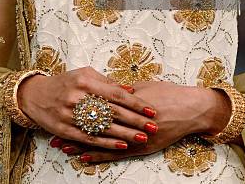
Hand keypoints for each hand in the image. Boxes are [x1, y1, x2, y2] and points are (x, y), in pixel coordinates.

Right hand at [17, 66, 156, 150]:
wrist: (36, 96)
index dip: (135, 103)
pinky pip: (90, 138)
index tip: (150, 109)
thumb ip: (107, 82)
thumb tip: (130, 90)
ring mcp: (70, 115)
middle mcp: (78, 98)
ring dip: (125, 134)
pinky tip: (122, 145)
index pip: (116, 94)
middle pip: (112, 111)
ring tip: (143, 137)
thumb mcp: (85, 75)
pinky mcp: (65, 130)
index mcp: (85, 81)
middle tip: (153, 125)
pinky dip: (107, 143)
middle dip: (135, 120)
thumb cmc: (65, 82)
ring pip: (103, 127)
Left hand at [53, 80, 229, 162]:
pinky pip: (116, 154)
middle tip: (53, 133)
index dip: (76, 110)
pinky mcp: (141, 148)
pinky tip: (85, 158)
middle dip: (72, 129)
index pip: (95, 106)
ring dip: (81, 145)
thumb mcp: (143, 87)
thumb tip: (105, 88)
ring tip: (62, 147)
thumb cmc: (168, 93)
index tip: (59, 111)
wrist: (190, 108)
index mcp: (125, 100)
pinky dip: (99, 156)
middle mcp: (127, 119)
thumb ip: (122, 91)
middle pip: (93, 125)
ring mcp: (133, 135)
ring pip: (101, 142)